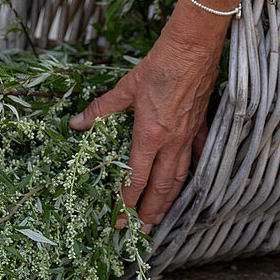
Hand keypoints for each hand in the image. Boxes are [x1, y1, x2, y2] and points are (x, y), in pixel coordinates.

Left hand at [69, 8, 224, 231]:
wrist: (193, 49)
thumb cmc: (159, 66)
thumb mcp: (124, 88)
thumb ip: (100, 110)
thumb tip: (76, 125)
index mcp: (149, 135)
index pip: (136, 177)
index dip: (127, 200)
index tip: (119, 217)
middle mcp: (172, 142)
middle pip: (162, 187)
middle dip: (150, 211)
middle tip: (141, 229)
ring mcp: (190, 137)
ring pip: (181, 178)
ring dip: (170, 200)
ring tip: (161, 217)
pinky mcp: (202, 128)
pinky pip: (199, 159)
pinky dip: (193, 176)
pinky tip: (189, 185)